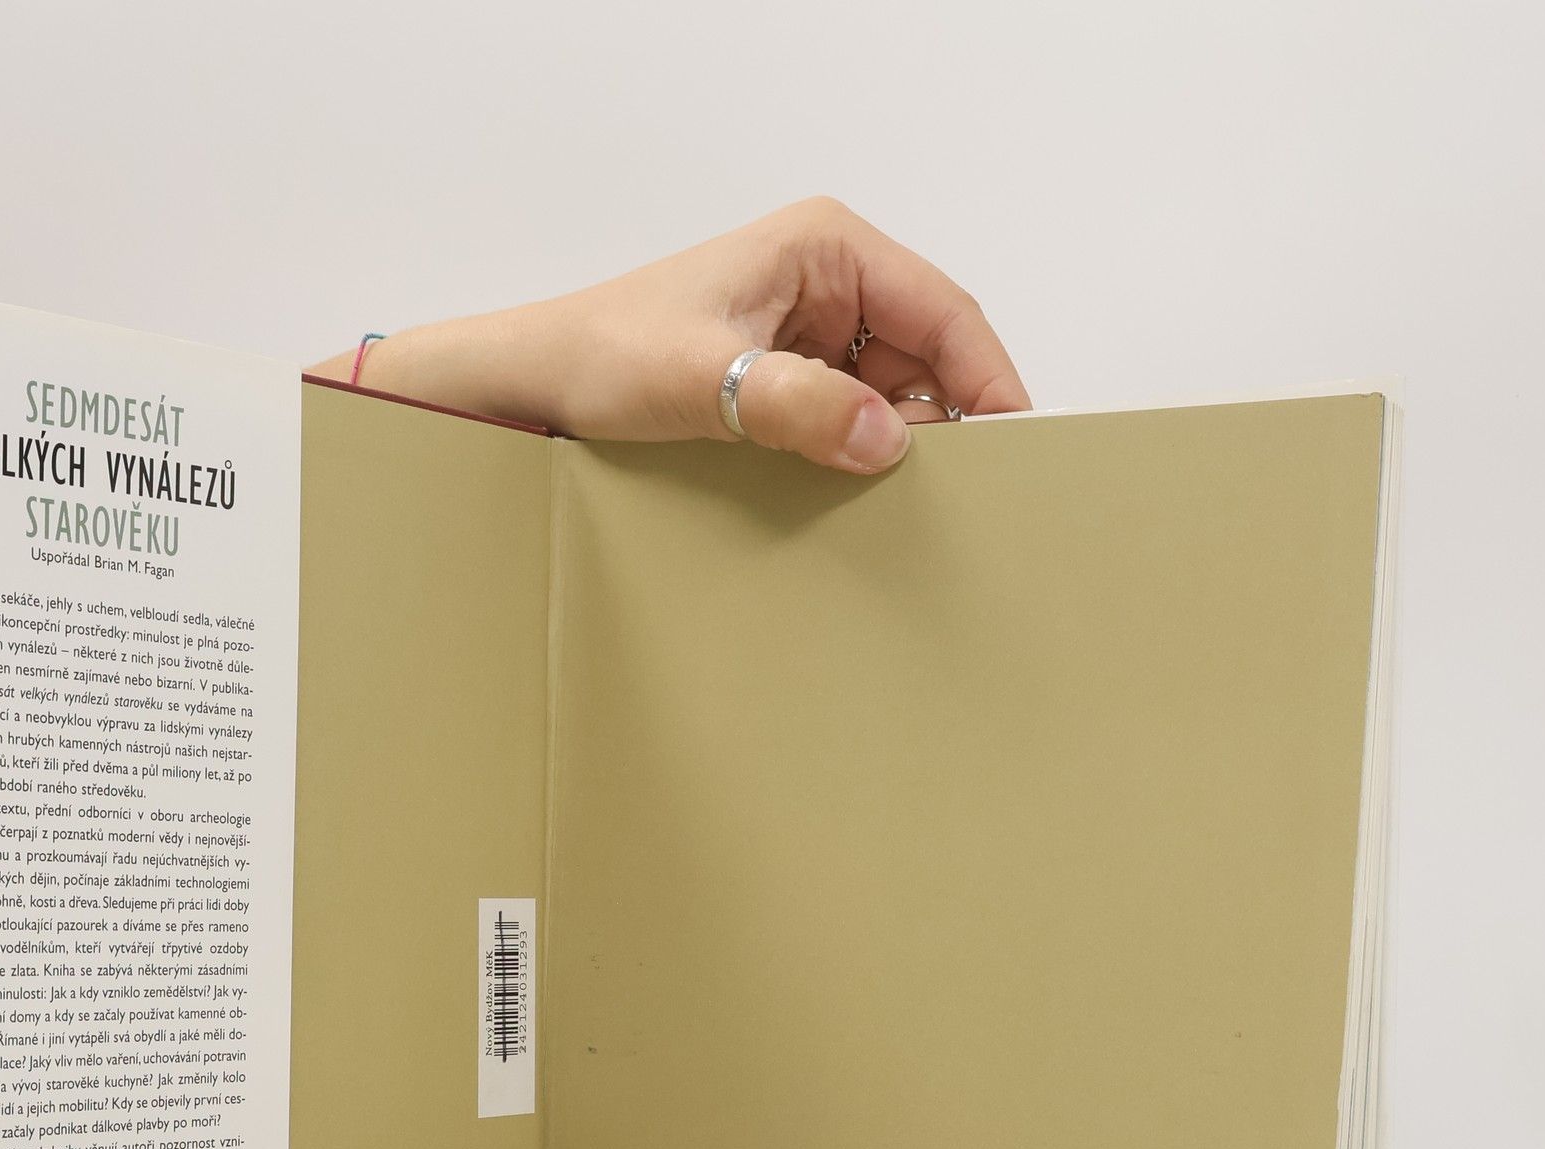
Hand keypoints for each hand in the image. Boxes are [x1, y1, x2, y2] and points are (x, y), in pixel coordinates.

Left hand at [324, 197, 1030, 473]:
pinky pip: (848, 416)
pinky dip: (856, 455)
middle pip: (927, 358)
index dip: (988, 381)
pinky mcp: (784, 375)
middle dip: (942, 424)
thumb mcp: (705, 380)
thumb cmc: (602, 355)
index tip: (1012, 446)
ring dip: (894, 447)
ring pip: (892, 395)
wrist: (531, 383)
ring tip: (893, 504)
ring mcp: (807, 329)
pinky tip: (849, 495)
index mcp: (825, 248)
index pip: (943, 312)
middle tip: (955, 498)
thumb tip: (892, 438)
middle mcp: (827, 279)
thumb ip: (800, 405)